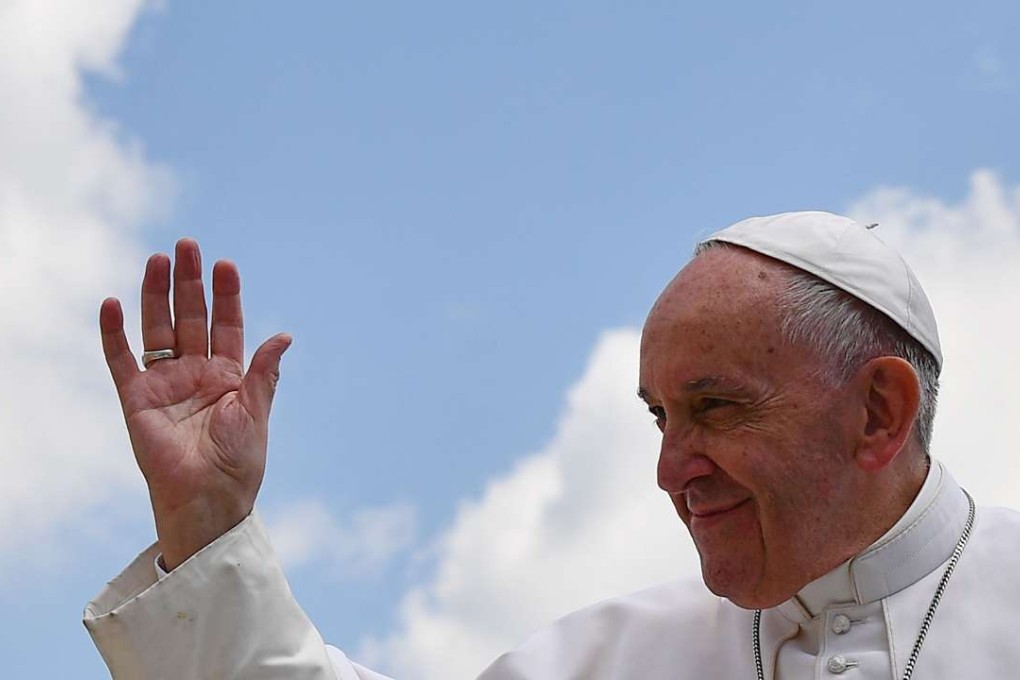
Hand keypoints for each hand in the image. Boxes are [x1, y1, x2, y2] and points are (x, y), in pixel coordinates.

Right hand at [100, 239, 290, 569]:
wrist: (208, 500)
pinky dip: (114, 334)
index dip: (226, 295)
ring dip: (156, 294)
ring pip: (157, 328)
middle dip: (189, 282)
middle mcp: (196, 372)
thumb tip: (285, 336)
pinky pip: (121, 360)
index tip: (226, 265)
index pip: (227, 324)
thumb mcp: (255, 413)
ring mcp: (165, 383)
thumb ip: (264, 373)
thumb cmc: (238, 462)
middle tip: (187, 245)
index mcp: (229, 375)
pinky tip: (111, 303)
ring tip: (157, 260)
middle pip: (190, 317)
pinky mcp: (135, 399)